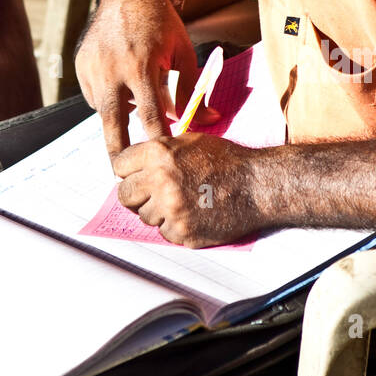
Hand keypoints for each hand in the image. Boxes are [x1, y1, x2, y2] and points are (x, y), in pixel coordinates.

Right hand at [75, 0, 199, 163]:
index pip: (150, 116)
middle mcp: (111, 68)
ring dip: (118, 114)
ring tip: (133, 102)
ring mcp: (92, 66)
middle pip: (113, 123)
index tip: (163, 161)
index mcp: (140, 66)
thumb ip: (192, 91)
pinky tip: (121, 84)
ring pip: (102, 108)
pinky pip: (93, 93)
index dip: (158, 141)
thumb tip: (209, 122)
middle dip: (118, 151)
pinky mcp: (80, 63)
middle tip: (122, 172)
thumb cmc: (162, 24)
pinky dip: (107, 97)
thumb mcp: (184, 53)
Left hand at [113, 133, 260, 246]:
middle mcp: (160, 181)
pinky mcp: (182, 232)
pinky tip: (191, 214)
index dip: (128, 170)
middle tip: (151, 193)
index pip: (119, 166)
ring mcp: (170, 209)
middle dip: (135, 194)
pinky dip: (174, 227)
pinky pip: (164, 233)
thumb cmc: (225, 160)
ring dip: (157, 212)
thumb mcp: (188, 142)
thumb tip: (134, 165)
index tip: (136, 175)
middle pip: (124, 195)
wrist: (256, 185)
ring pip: (144, 217)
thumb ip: (158, 152)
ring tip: (180, 202)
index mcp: (159, 154)